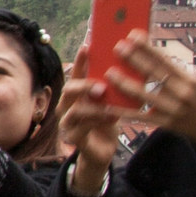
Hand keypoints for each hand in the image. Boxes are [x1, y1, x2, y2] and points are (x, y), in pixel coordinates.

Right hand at [59, 46, 123, 194]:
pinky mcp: (73, 137)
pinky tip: (111, 118)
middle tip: (102, 86)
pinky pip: (81, 129)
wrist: (102, 150)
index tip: (87, 46)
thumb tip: (128, 65)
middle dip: (85, 85)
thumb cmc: (105, 121)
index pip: (76, 72)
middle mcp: (67, 105)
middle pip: (69, 90)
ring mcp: (67, 122)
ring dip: (93, 107)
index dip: (80, 60)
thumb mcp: (110, 102)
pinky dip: (97, 122)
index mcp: (77, 93)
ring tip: (109, 106)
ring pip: (74, 110)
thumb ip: (113, 87)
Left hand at [105, 30, 195, 166]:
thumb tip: (149, 51)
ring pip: (143, 95)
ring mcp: (173, 110)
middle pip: (152, 74)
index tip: (132, 35)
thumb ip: (173, 70)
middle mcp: (182, 93)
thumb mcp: (193, 81)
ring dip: (124, 83)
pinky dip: (124, 111)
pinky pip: (140, 116)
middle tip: (117, 47)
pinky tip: (109, 104)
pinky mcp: (165, 124)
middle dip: (133, 59)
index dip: (147, 47)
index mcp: (188, 79)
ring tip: (109, 73)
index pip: (164, 60)